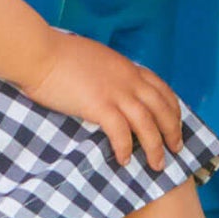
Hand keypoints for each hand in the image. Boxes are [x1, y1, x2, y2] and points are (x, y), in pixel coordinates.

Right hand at [24, 33, 185, 169]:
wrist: (41, 53)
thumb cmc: (59, 56)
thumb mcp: (95, 59)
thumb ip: (108, 72)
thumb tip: (108, 85)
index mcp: (126, 66)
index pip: (160, 87)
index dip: (172, 106)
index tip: (176, 121)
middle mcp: (127, 78)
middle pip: (161, 106)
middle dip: (172, 129)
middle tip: (177, 148)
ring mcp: (114, 92)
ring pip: (147, 122)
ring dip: (155, 145)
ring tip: (157, 164)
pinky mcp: (98, 105)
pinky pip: (120, 131)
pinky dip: (126, 147)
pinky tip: (125, 161)